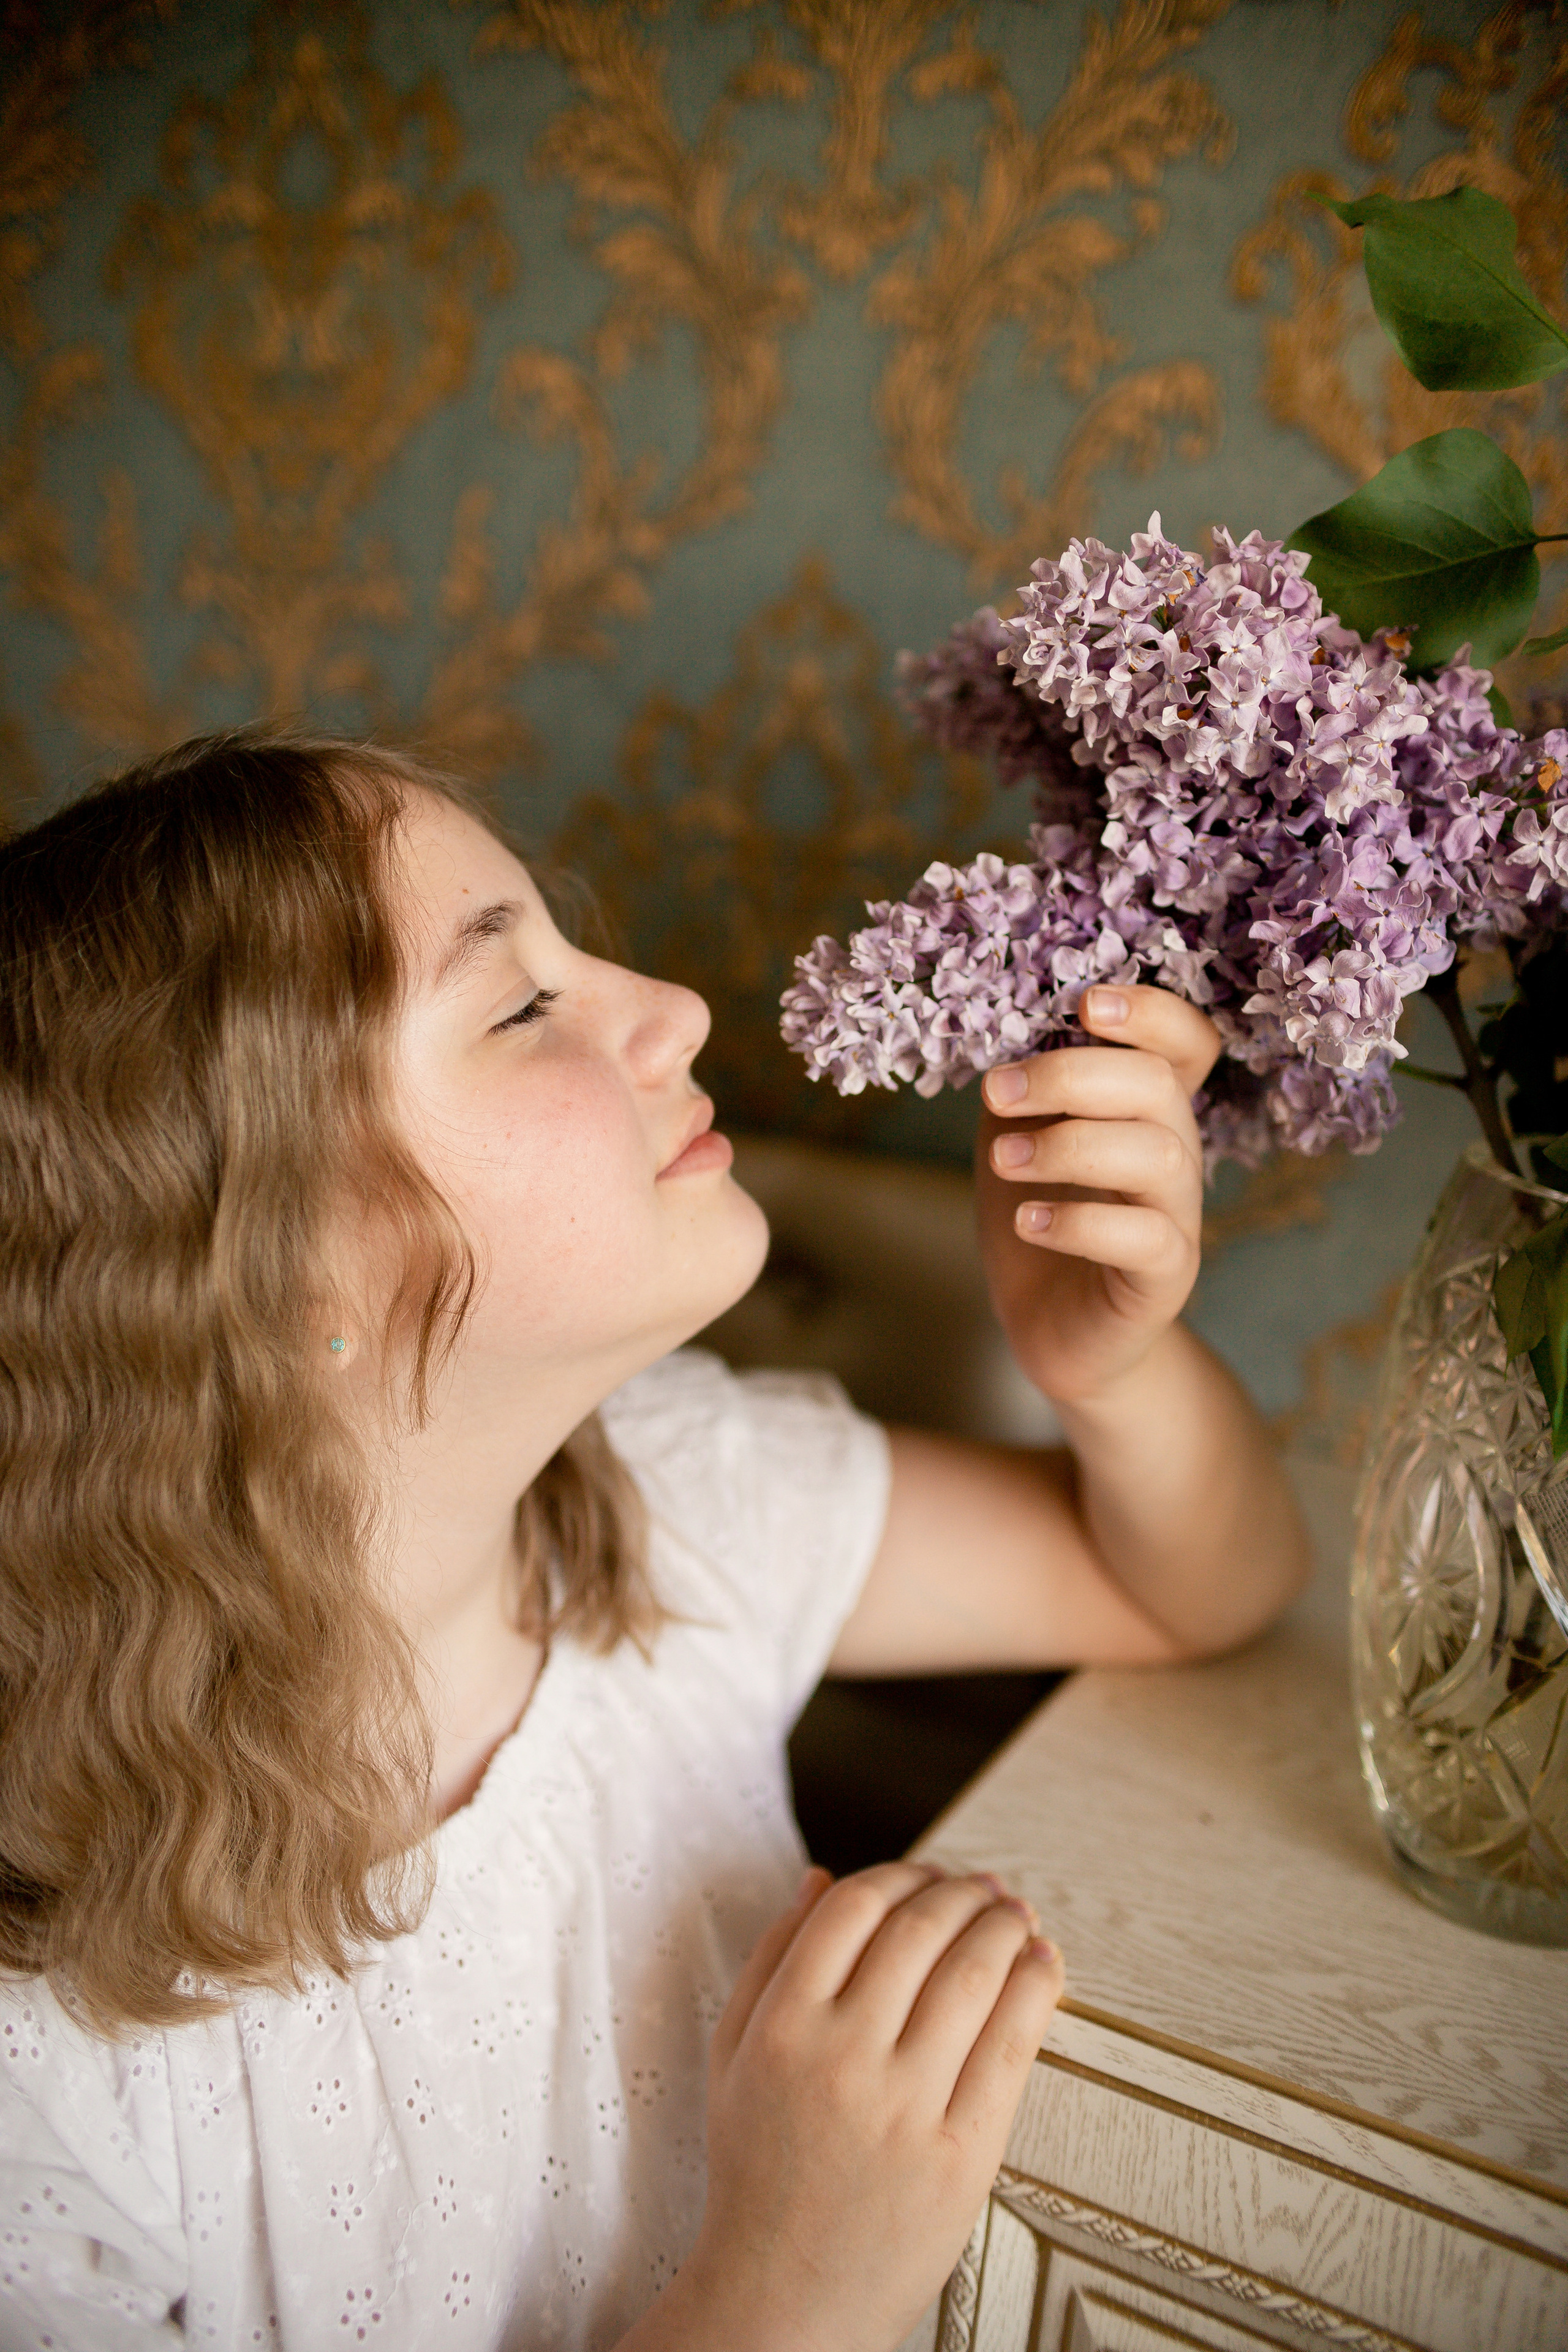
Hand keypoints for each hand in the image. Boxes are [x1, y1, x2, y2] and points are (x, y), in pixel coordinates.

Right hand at [682, 1861, 1064, 2351]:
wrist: (784, 2297)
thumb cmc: (758, 2170)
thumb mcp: (733, 2055)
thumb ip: (770, 1958)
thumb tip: (822, 1877)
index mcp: (781, 2027)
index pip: (854, 1909)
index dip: (900, 1874)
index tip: (927, 1872)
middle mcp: (842, 2058)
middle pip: (920, 1932)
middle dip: (962, 1893)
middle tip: (984, 1886)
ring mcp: (904, 2107)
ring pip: (972, 1977)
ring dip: (1005, 1928)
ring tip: (1016, 1915)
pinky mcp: (960, 2156)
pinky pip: (1010, 2047)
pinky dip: (1035, 1988)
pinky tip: (1041, 1963)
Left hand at [975, 984, 1220, 1405]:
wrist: (1049, 1328)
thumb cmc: (1037, 1218)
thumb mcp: (1015, 1139)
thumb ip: (1020, 1089)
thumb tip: (1001, 1034)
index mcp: (1146, 1109)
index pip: (1187, 1042)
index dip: (1152, 1013)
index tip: (1084, 1004)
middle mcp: (1175, 1153)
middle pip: (1158, 1086)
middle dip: (1070, 1075)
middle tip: (996, 1092)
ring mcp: (1177, 1217)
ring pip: (1160, 1155)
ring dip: (1070, 1146)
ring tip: (1005, 1161)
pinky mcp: (1164, 1279)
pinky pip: (1146, 1239)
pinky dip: (1081, 1222)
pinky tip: (1028, 1221)